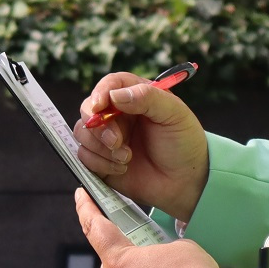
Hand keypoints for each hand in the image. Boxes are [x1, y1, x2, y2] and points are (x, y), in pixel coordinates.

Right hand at [72, 71, 209, 222]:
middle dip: (99, 127)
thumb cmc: (184, 143)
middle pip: (88, 109)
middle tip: (117, 142)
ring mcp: (107, 138)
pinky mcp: (101, 160)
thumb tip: (115, 95)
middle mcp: (117, 115)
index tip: (99, 106)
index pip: (109, 85)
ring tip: (127, 158)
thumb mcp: (174, 114)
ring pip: (82, 133)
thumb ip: (147, 98)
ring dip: (101, 148)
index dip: (100, 93)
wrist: (185, 182)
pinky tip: (122, 168)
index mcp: (135, 96)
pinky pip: (83, 157)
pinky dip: (100, 163)